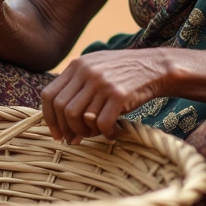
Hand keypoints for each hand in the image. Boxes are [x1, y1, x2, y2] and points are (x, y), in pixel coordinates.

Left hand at [40, 49, 171, 142]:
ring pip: (80, 118)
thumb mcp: (96, 68)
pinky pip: (102, 123)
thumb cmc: (124, 74)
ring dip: (86, 132)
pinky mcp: (119, 95)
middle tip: (75, 140)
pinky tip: (114, 132)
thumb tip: (59, 120)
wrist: (156, 67)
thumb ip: (77, 85)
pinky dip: (106, 133)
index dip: (49, 118)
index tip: (56, 134)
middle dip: (67, 130)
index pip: (49, 95)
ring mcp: (102, 83)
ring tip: (97, 133)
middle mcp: (87, 72)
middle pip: (62, 109)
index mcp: (77, 65)